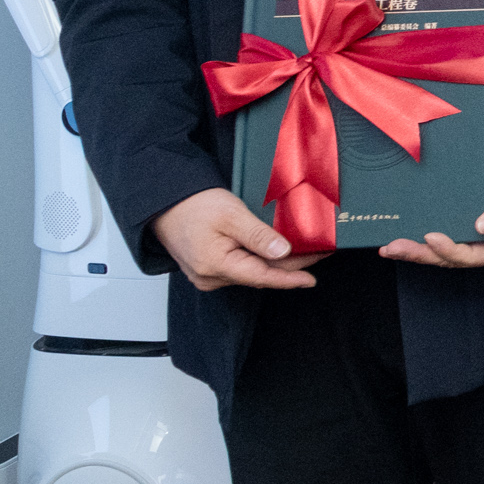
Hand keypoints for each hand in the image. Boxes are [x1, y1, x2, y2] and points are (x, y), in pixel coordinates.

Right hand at [154, 187, 323, 293]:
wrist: (165, 204)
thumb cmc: (193, 206)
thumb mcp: (231, 215)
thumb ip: (258, 236)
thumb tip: (283, 252)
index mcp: (215, 266)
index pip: (263, 277)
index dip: (291, 278)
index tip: (311, 279)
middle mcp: (210, 277)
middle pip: (260, 275)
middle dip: (290, 267)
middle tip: (317, 254)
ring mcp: (208, 276)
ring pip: (252, 272)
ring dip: (276, 264)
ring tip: (303, 252)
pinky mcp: (208, 269)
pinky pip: (241, 268)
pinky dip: (260, 261)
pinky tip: (276, 252)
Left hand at [381, 170, 483, 269]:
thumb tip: (483, 225)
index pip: (473, 256)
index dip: (449, 249)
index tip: (430, 236)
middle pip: (453, 260)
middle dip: (422, 254)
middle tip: (394, 248)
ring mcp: (481, 249)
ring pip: (446, 257)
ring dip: (418, 252)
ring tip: (391, 248)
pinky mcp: (472, 241)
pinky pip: (447, 248)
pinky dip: (425, 246)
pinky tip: (405, 242)